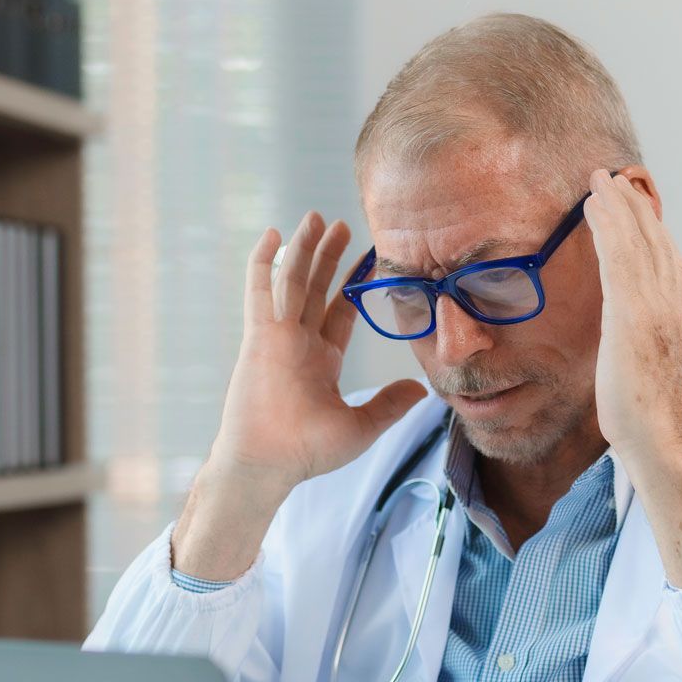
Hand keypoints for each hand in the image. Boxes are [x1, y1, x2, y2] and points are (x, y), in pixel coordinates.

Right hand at [172, 212, 426, 580]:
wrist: (268, 463)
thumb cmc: (306, 452)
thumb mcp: (361, 426)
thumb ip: (389, 404)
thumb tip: (421, 390)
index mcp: (320, 360)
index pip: (339, 311)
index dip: (353, 284)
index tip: (370, 257)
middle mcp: (298, 343)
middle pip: (315, 288)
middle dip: (328, 257)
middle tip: (341, 225)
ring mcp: (277, 336)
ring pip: (292, 281)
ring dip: (303, 249)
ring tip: (316, 218)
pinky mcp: (259, 335)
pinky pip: (261, 290)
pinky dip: (264, 262)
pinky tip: (273, 234)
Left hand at [585, 168, 681, 468]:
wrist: (657, 439)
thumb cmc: (646, 419)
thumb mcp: (645, 373)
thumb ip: (643, 349)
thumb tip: (632, 346)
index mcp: (675, 319)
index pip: (667, 262)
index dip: (652, 230)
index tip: (637, 207)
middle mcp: (670, 306)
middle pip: (655, 242)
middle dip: (636, 208)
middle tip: (617, 179)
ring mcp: (653, 309)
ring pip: (637, 242)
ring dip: (618, 206)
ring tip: (600, 181)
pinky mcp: (630, 315)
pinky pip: (618, 259)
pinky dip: (607, 227)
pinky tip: (592, 208)